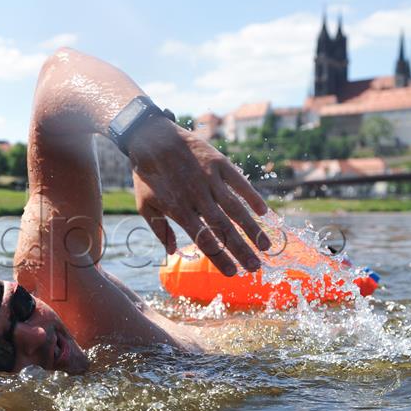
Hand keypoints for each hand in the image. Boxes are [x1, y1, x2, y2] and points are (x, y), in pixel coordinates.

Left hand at [127, 115, 270, 275]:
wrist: (150, 136)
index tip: (232, 274)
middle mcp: (198, 197)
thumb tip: (172, 253)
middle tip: (256, 268)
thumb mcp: (145, 206)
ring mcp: (210, 179)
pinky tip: (264, 212)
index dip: (219, 258)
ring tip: (266, 246)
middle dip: (241, 250)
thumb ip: (160, 230)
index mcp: (180, 210)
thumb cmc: (146, 175)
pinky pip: (239, 182)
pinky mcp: (218, 163)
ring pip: (236, 208)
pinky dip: (252, 196)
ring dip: (252, 229)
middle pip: (224, 229)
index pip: (204, 240)